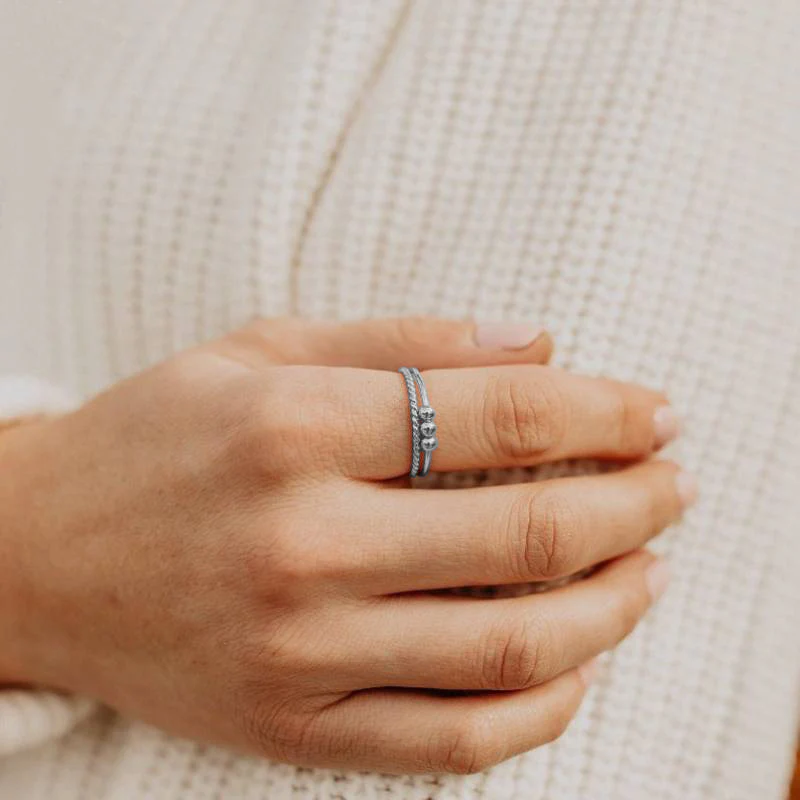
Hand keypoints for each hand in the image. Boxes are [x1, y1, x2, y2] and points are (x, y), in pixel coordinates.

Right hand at [0, 317, 691, 773]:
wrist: (33, 557)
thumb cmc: (153, 438)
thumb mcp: (259, 351)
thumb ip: (402, 340)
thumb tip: (538, 340)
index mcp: (294, 429)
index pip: (499, 416)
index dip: (603, 411)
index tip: (656, 411)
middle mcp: (302, 544)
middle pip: (525, 533)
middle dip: (633, 503)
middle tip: (676, 483)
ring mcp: (300, 651)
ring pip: (511, 649)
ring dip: (612, 606)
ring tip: (651, 568)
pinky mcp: (294, 726)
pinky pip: (454, 740)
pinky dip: (543, 708)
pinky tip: (578, 661)